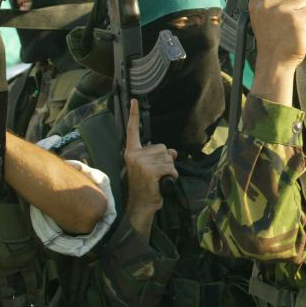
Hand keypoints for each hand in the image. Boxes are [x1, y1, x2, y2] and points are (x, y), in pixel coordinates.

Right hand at [123, 99, 177, 238]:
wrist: (141, 206)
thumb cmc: (147, 187)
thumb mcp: (151, 168)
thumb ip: (160, 156)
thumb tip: (174, 152)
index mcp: (131, 152)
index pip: (132, 131)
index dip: (134, 115)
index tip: (134, 100)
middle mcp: (134, 155)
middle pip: (163, 148)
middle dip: (165, 161)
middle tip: (156, 175)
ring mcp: (140, 163)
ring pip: (168, 158)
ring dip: (169, 170)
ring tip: (158, 180)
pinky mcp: (149, 171)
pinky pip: (170, 167)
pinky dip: (172, 176)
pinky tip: (162, 183)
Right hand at [248, 0, 305, 75]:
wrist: (274, 63)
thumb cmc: (272, 43)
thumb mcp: (265, 19)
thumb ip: (273, 2)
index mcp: (258, 2)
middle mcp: (266, 3)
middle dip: (298, 2)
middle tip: (292, 21)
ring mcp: (280, 10)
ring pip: (305, 0)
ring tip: (297, 28)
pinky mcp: (294, 17)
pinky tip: (304, 32)